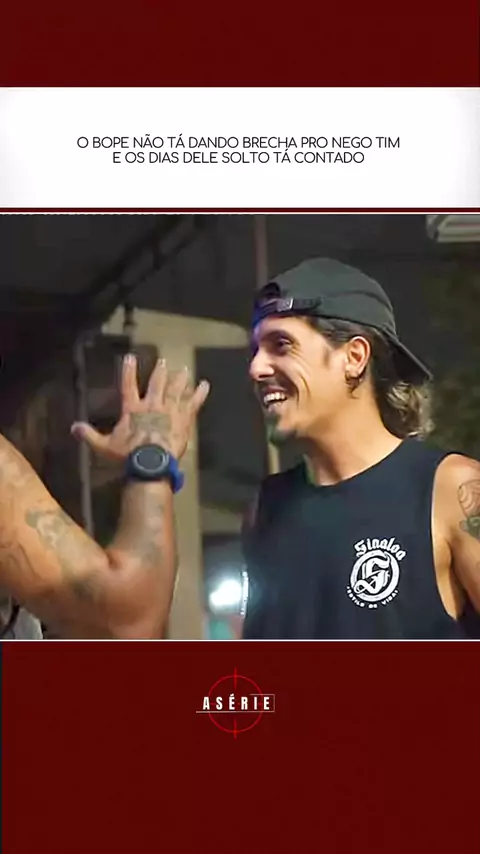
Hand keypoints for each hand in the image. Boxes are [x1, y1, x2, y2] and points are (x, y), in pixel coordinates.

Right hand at [71, 354, 209, 460]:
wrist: (152, 463)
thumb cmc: (127, 456)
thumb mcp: (104, 446)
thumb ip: (89, 435)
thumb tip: (73, 427)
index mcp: (132, 409)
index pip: (128, 385)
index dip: (128, 371)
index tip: (129, 358)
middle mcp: (152, 405)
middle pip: (157, 383)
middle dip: (160, 371)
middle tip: (164, 361)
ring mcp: (169, 410)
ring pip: (176, 389)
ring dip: (179, 379)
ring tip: (183, 369)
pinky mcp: (183, 419)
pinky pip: (193, 402)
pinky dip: (199, 393)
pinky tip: (204, 384)